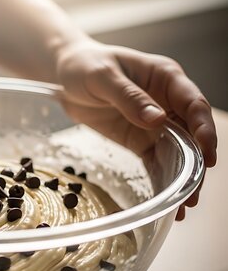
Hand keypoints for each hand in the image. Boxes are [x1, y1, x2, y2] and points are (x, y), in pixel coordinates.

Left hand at [55, 39, 216, 219]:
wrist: (64, 75)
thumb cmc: (85, 65)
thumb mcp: (102, 76)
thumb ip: (129, 96)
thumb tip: (157, 119)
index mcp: (165, 78)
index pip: (193, 104)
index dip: (204, 129)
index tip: (207, 153)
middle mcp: (166, 101)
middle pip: (191, 132)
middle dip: (197, 162)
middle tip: (194, 191)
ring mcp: (154, 122)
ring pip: (177, 150)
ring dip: (183, 176)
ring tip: (185, 205)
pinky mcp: (138, 138)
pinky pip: (155, 159)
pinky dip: (162, 177)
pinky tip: (167, 199)